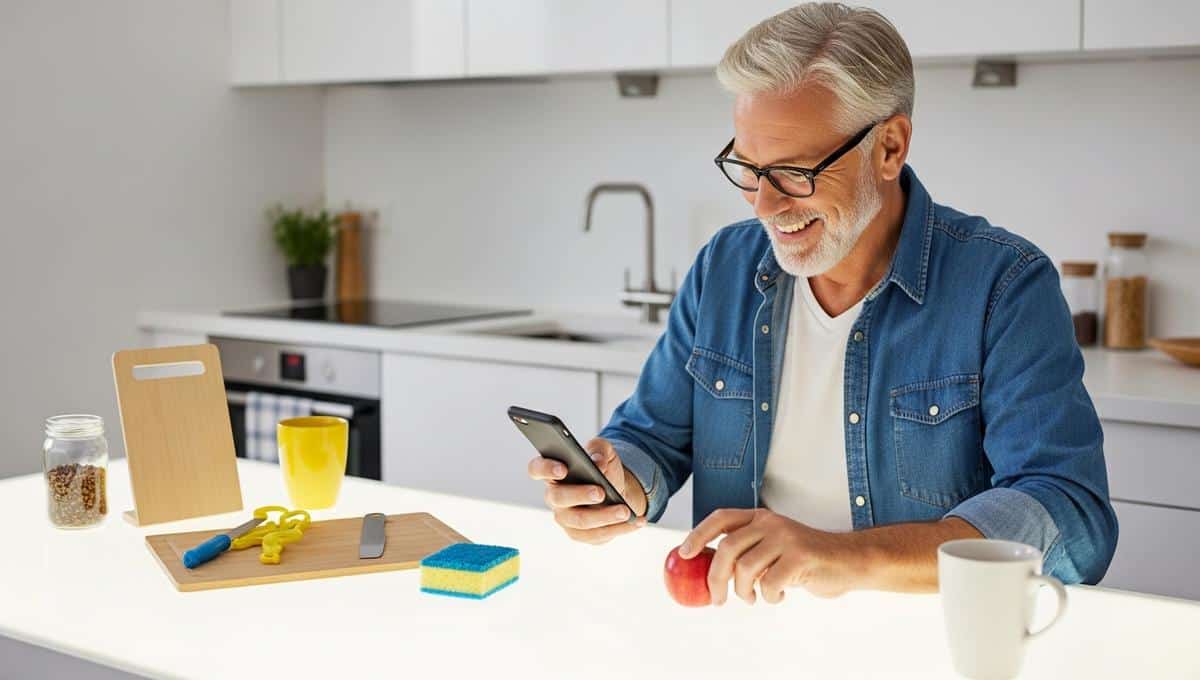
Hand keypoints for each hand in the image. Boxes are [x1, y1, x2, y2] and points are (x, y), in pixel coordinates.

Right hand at [527, 437, 647, 544]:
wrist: (616, 489)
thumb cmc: (603, 468)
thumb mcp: (604, 452)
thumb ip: (599, 449)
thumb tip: (597, 462)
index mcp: (554, 472)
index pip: (537, 468)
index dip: (546, 469)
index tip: (563, 468)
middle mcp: (555, 496)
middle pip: (559, 498)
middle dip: (580, 495)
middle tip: (600, 492)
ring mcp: (565, 517)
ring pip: (580, 521)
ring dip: (604, 516)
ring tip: (624, 511)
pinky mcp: (579, 534)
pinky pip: (596, 535)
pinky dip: (618, 529)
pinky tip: (634, 522)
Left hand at [678, 508, 865, 603]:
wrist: (847, 561)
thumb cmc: (805, 559)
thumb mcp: (773, 547)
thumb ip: (747, 551)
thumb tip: (709, 570)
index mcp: (760, 517)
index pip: (721, 518)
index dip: (698, 534)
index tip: (684, 554)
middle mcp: (771, 523)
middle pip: (727, 548)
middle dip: (715, 578)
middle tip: (717, 599)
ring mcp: (786, 538)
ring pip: (745, 568)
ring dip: (743, 592)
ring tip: (754, 598)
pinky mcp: (800, 556)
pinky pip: (770, 583)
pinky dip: (769, 597)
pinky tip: (779, 595)